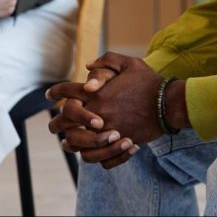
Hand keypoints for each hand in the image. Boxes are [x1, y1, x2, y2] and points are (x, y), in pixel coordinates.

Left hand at [47, 53, 167, 166]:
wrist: (168, 104)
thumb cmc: (150, 82)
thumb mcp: (130, 63)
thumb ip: (107, 60)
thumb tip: (87, 67)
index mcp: (96, 92)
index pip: (67, 91)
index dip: (56, 92)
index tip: (48, 95)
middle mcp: (96, 113)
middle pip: (64, 122)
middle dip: (56, 123)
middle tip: (54, 124)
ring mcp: (105, 131)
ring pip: (77, 144)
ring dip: (71, 143)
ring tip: (68, 143)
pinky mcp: (117, 145)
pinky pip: (97, 157)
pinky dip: (94, 156)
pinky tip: (93, 152)